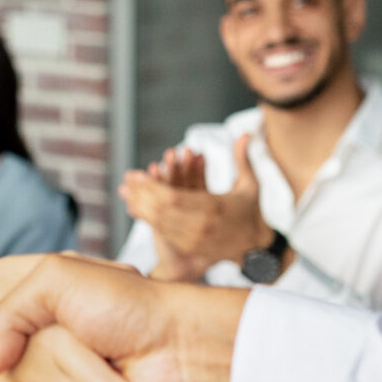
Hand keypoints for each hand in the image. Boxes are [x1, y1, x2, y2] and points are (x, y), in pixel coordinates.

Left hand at [120, 133, 266, 281]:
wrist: (255, 247)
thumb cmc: (251, 211)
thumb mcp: (251, 185)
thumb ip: (243, 159)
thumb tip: (245, 133)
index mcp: (213, 207)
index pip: (172, 197)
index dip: (151, 186)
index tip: (138, 175)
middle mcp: (201, 226)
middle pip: (161, 210)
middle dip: (141, 195)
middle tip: (127, 181)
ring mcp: (194, 240)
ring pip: (158, 222)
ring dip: (139, 207)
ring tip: (126, 193)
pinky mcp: (190, 248)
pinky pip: (162, 232)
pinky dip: (147, 219)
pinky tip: (135, 208)